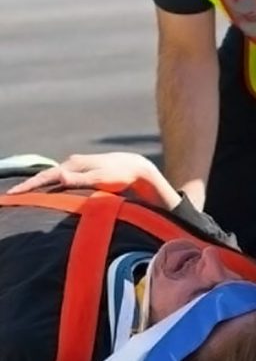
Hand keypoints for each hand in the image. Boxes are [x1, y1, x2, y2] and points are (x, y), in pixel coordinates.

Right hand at [5, 153, 177, 206]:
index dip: (28, 186)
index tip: (13, 194)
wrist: (138, 168)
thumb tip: (58, 176)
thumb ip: (79, 179)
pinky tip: (48, 193)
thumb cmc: (121, 175)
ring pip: (53, 178)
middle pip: (45, 177)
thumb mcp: (101, 178)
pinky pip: (62, 181)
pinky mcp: (84, 173)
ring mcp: (78, 168)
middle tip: (11, 196)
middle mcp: (72, 164)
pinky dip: (51, 186)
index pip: (44, 177)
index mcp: (73, 165)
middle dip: (28, 186)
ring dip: (39, 186)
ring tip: (24, 195)